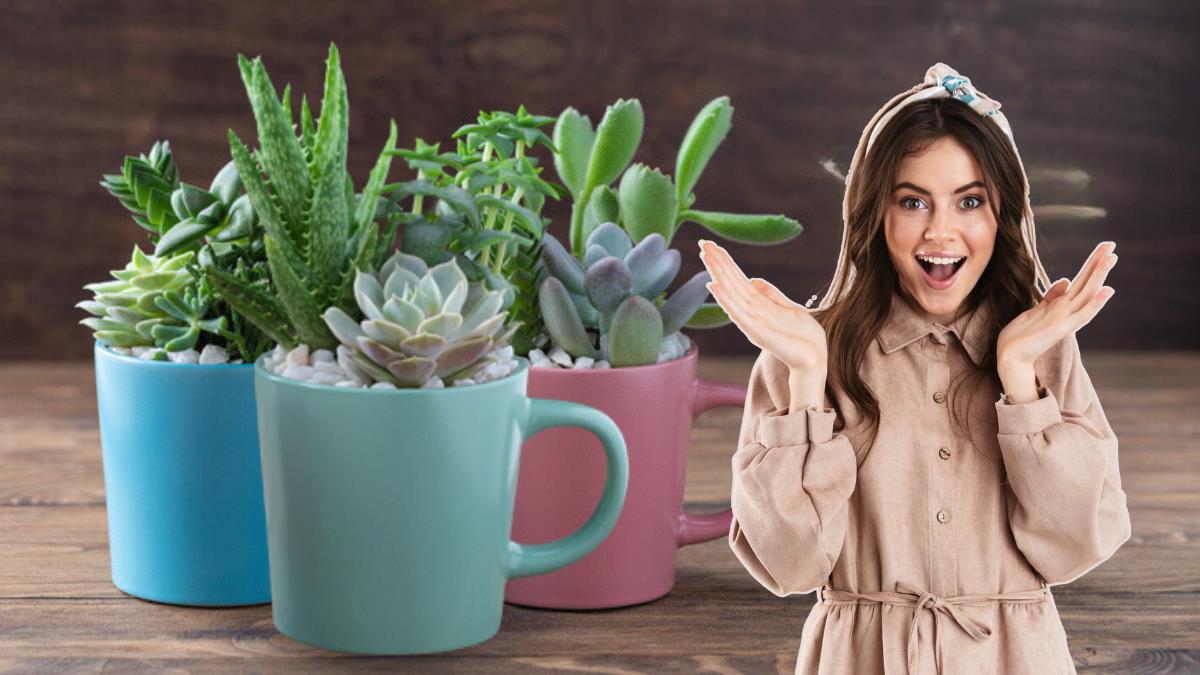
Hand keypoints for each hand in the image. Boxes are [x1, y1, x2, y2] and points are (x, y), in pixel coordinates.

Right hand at [698, 239, 827, 372]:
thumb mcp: (790, 308)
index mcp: (759, 304)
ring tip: (706, 256)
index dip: (725, 262)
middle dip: (717, 263)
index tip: (711, 244)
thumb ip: (772, 295)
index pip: (738, 279)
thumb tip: (754, 279)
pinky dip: (725, 300)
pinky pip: (739, 313)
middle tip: (703, 243)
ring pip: (732, 293)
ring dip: (718, 274)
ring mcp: (753, 321)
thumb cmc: (803, 337)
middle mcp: (752, 311)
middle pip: (731, 282)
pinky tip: (714, 286)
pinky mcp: (758, 332)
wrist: (814, 359)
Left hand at [996, 241, 1116, 369]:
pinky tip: (1106, 291)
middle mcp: (1066, 311)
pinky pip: (1081, 315)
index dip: (1091, 264)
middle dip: (1098, 263)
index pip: (1080, 280)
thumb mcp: (1036, 310)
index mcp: (1060, 305)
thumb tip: (1066, 280)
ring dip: (1099, 276)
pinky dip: (1095, 304)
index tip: (1105, 248)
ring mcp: (1065, 320)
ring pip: (1086, 293)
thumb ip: (1052, 297)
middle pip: (1086, 282)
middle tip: (1112, 244)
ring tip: (1111, 258)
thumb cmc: (1020, 337)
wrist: (1010, 358)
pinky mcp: (1060, 329)